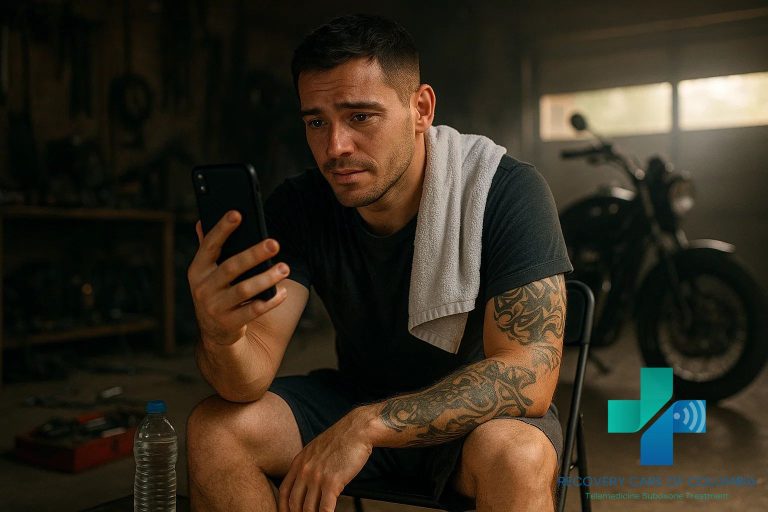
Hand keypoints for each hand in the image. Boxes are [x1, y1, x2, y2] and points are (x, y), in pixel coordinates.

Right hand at [187, 210, 289, 346]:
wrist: (214, 333)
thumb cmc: (217, 293)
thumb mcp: (207, 273)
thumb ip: (207, 249)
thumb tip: (201, 220)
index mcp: (198, 270)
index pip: (209, 245)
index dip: (222, 229)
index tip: (237, 213)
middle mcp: (203, 288)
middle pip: (231, 267)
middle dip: (254, 254)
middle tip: (275, 243)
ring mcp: (214, 307)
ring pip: (244, 289)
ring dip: (266, 278)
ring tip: (285, 268)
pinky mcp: (229, 323)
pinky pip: (254, 310)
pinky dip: (270, 301)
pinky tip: (283, 292)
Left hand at [279, 407, 375, 511]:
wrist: (358, 430)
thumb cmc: (341, 439)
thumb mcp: (316, 448)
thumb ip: (308, 464)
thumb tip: (306, 481)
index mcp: (299, 462)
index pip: (284, 491)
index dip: (284, 507)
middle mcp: (304, 470)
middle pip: (294, 503)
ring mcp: (317, 477)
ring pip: (308, 509)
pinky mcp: (332, 482)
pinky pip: (325, 509)